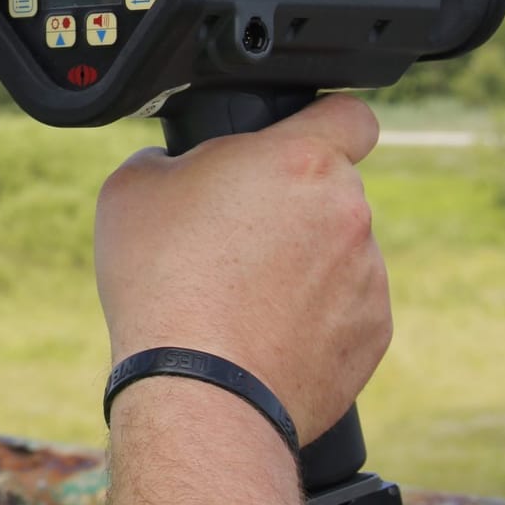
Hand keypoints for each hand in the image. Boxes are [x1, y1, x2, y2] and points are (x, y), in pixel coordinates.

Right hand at [93, 94, 388, 443]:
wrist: (198, 391)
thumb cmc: (161, 283)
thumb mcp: (132, 188)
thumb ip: (170, 158)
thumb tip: (177, 165)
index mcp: (299, 160)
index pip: (351, 113)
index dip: (326, 122)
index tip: (302, 142)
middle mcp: (348, 210)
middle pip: (331, 189)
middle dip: (293, 205)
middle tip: (236, 237)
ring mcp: (369, 275)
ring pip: (340, 251)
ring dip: (305, 262)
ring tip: (244, 296)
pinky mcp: (373, 333)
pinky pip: (346, 308)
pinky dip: (315, 316)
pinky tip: (264, 333)